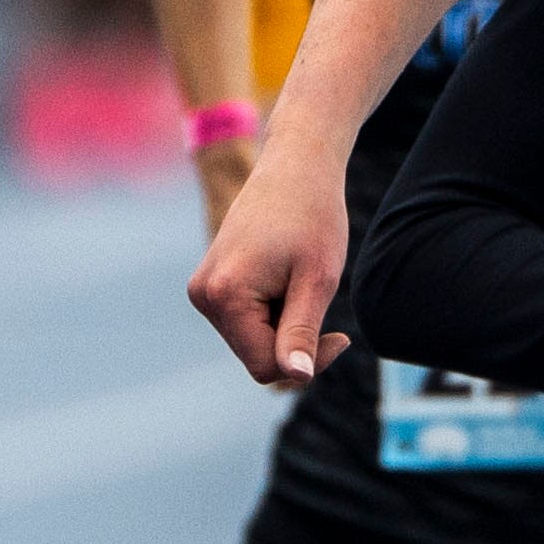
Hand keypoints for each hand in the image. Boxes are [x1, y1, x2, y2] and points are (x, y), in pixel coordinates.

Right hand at [189, 128, 351, 385]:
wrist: (296, 165)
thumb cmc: (314, 217)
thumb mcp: (317, 280)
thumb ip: (301, 332)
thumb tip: (295, 378)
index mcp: (224, 295)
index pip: (266, 367)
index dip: (308, 361)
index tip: (340, 335)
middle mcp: (203, 295)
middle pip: (256, 357)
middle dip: (293, 340)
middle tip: (318, 297)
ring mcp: (203, 289)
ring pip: (252, 341)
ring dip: (283, 324)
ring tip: (297, 279)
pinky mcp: (211, 284)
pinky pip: (246, 322)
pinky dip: (273, 311)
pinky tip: (285, 277)